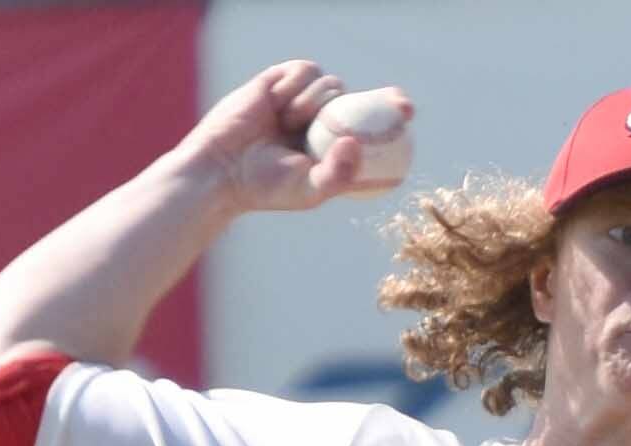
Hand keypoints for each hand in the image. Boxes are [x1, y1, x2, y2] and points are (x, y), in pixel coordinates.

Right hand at [179, 60, 412, 214]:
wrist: (221, 168)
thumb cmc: (265, 187)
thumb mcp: (310, 189)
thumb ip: (339, 173)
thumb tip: (358, 144)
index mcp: (333, 147)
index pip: (370, 128)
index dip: (392, 117)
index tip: (409, 115)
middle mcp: (321, 122)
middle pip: (360, 100)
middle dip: (385, 99)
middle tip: (400, 104)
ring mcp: (301, 101)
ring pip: (331, 84)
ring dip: (316, 101)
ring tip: (290, 123)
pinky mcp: (279, 81)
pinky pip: (304, 70)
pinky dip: (297, 85)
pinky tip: (279, 103)